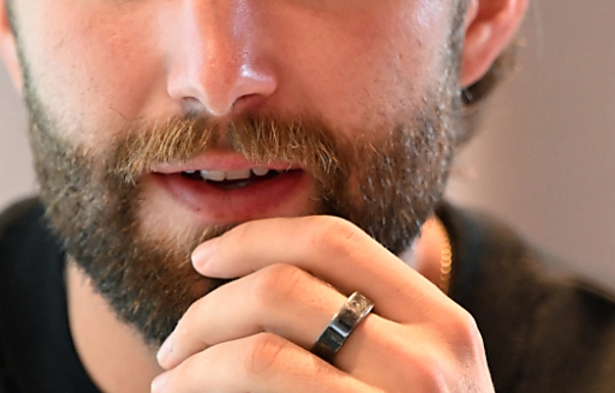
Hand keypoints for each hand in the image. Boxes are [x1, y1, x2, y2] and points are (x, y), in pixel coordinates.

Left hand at [151, 216, 493, 391]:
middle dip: (208, 309)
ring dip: (197, 357)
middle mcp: (428, 361)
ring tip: (171, 378)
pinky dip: (209, 390)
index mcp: (443, 323)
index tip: (204, 258)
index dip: (257, 237)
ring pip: (261, 352)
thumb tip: (251, 279)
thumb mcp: (425, 378)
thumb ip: (373, 327)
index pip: (335, 241)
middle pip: (284, 289)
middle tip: (175, 342)